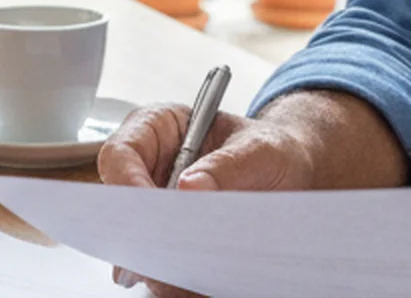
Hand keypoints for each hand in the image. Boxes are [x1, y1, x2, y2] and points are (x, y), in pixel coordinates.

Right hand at [97, 103, 313, 296]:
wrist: (291, 175)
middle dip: (140, 232)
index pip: (120, 153)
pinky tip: (198, 281)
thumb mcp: (261, 149)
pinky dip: (176, 278)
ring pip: (135, 241)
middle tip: (165, 254)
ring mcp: (157, 207)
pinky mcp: (169, 240)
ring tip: (191, 272)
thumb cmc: (271, 149)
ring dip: (158, 262)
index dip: (125, 183)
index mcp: (160, 128)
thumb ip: (228, 163)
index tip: (150, 210)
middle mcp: (149, 167)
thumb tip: (191, 187)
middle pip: (119, 205)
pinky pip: (159, 265)